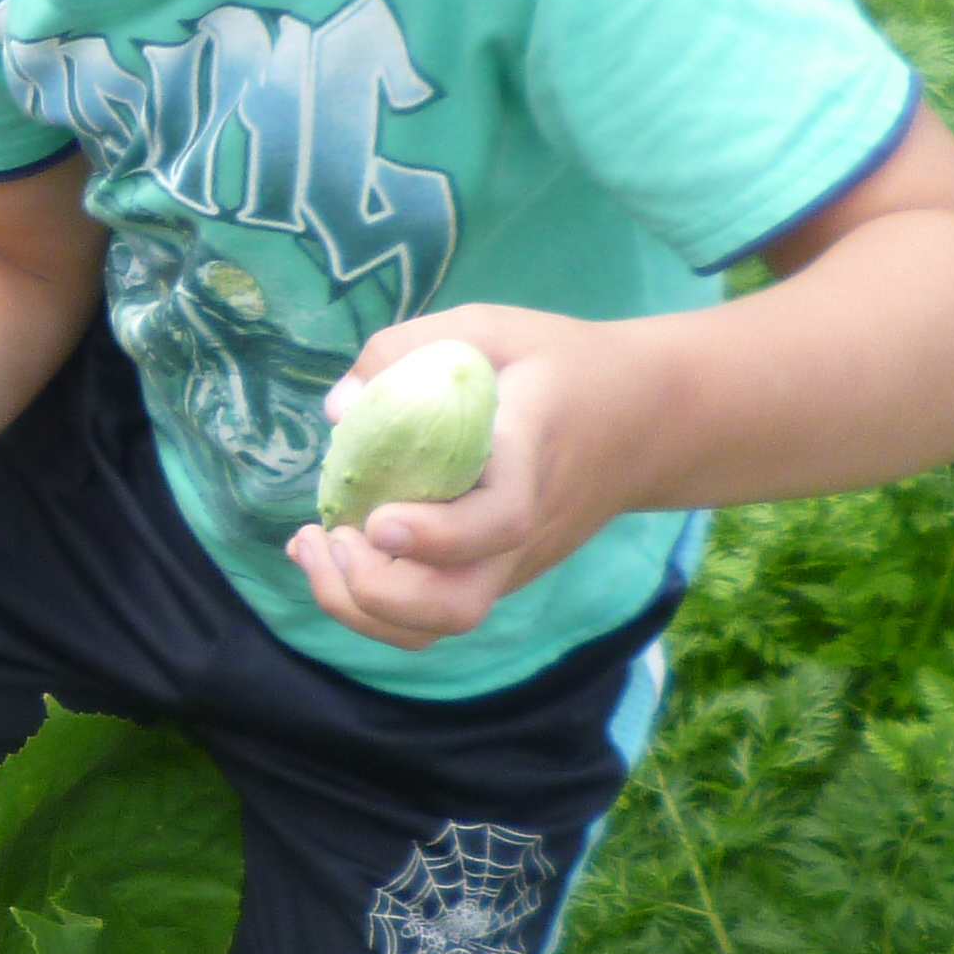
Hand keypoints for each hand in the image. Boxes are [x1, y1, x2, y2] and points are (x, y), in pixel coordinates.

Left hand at [283, 308, 647, 652]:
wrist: (641, 418)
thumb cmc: (557, 364)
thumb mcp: (490, 327)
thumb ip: (411, 349)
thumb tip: (339, 410)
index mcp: (529, 461)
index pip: (497, 523)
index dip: (435, 536)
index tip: (377, 519)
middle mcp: (522, 531)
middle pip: (456, 605)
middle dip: (374, 590)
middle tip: (328, 534)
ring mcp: (510, 563)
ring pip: (439, 625)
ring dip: (361, 608)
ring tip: (312, 548)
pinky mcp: (493, 573)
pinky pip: (432, 614)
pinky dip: (371, 603)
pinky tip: (331, 553)